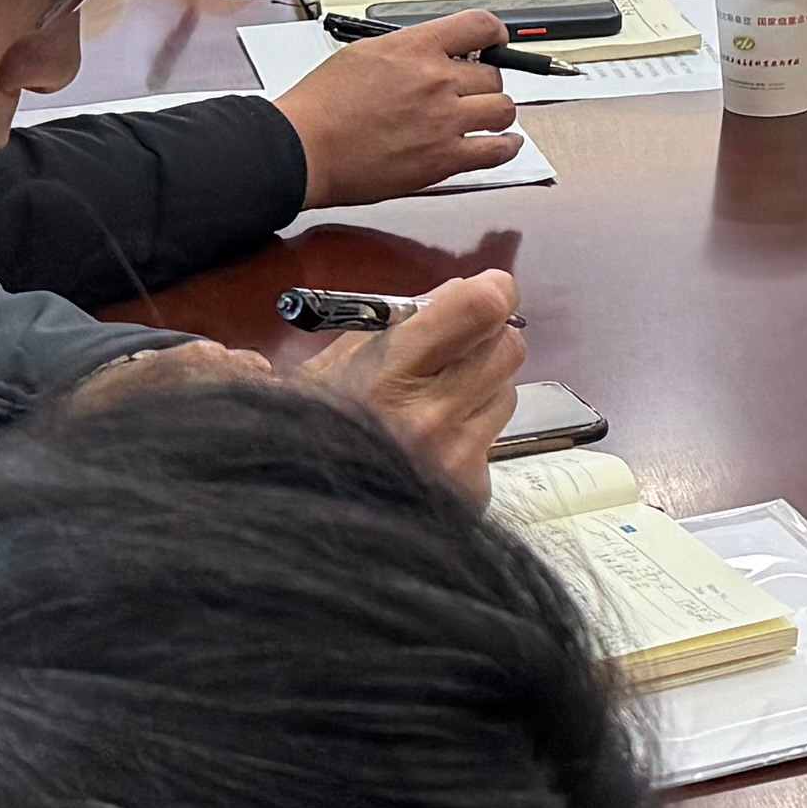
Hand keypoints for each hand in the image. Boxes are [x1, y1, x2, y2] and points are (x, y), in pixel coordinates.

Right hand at [285, 16, 525, 204]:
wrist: (303, 149)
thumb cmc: (320, 106)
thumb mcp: (362, 54)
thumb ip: (405, 50)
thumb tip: (429, 51)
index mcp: (416, 48)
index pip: (479, 26)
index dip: (494, 33)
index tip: (495, 41)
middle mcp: (437, 81)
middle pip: (493, 74)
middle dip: (483, 82)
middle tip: (471, 91)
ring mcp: (444, 121)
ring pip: (503, 108)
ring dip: (496, 111)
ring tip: (487, 116)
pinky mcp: (443, 159)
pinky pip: (497, 150)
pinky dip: (507, 146)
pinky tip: (505, 143)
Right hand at [291, 268, 523, 481]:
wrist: (298, 517)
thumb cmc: (307, 427)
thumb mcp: (333, 363)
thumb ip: (401, 324)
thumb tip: (466, 291)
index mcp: (388, 374)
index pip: (480, 309)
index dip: (493, 292)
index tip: (486, 293)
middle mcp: (431, 416)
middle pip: (508, 348)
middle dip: (486, 341)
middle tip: (455, 351)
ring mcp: (456, 458)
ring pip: (506, 394)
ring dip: (481, 390)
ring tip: (434, 407)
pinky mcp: (471, 492)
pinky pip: (492, 442)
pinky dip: (470, 437)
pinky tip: (430, 451)